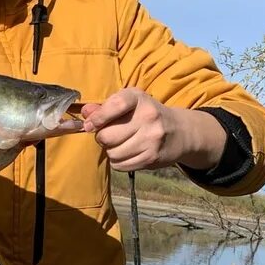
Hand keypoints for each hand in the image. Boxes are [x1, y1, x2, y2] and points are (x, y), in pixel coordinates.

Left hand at [81, 88, 224, 171]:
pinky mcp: (152, 157)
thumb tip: (85, 112)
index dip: (98, 118)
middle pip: (107, 135)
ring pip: (112, 153)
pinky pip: (120, 165)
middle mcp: (148, 117)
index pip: (115, 105)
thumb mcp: (129, 103)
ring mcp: (151, 139)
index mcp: (139, 98)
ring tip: (120, 144)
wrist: (180, 131)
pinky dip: (118, 161)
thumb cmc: (146, 114)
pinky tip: (127, 153)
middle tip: (109, 135)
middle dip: (102, 138)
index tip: (90, 125)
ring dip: (111, 151)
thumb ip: (105, 107)